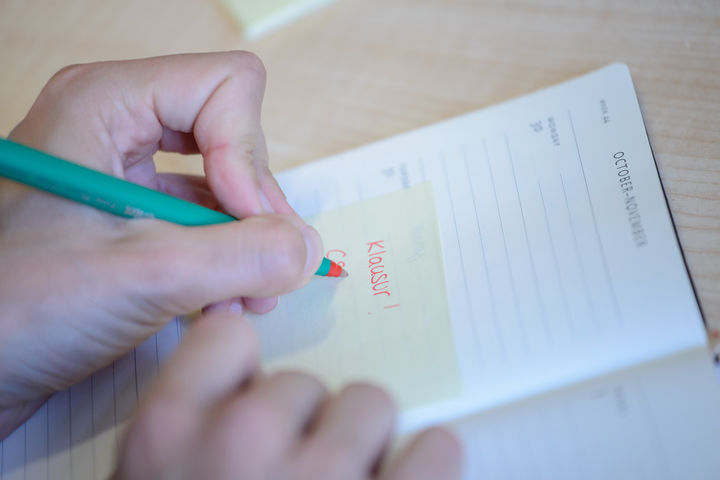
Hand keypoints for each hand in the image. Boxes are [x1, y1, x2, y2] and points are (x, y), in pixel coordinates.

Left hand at [0, 52, 322, 437]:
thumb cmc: (13, 309)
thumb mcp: (142, 274)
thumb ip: (242, 257)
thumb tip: (306, 248)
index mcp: (106, 103)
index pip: (227, 89)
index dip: (248, 156)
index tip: (250, 222)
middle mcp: (117, 130)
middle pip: (232, 140)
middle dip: (255, 210)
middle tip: (266, 270)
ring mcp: (124, 180)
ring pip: (224, 190)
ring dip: (246, 247)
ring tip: (246, 302)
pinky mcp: (129, 227)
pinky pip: (202, 228)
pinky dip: (224, 267)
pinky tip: (222, 308)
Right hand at [114, 311, 461, 479]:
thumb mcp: (154, 474)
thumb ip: (190, 411)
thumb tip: (236, 332)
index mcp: (172, 431)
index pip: (228, 336)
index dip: (244, 370)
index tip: (254, 392)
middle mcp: (243, 447)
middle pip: (304, 378)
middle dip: (303, 425)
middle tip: (288, 475)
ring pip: (371, 402)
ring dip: (359, 446)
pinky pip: (440, 446)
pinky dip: (428, 463)